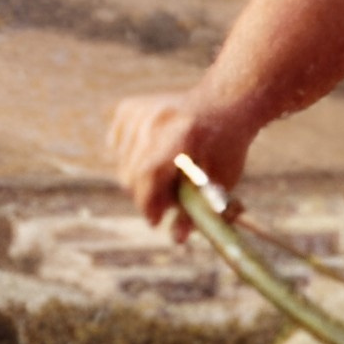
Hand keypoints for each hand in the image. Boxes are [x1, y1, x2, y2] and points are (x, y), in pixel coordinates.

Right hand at [107, 88, 255, 228]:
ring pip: (123, 163)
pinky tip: (157, 155)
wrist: (224, 104)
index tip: (155, 221)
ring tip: (170, 177)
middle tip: (167, 203)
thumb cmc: (226, 147)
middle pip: (131, 172)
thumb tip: (175, 239)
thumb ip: (197, 208)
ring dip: (140, 179)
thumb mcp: (221, 180)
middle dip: (146, 196)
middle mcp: (155, 118)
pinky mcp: (128, 108)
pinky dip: (131, 158)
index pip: (148, 175)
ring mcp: (139, 110)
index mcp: (180, 134)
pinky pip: (118, 147)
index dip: (148, 204)